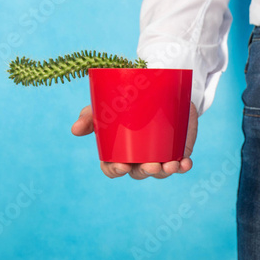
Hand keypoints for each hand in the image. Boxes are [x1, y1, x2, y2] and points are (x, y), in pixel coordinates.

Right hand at [71, 102, 197, 179]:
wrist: (154, 86)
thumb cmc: (125, 101)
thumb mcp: (105, 105)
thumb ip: (89, 116)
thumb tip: (75, 130)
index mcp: (119, 151)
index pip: (113, 169)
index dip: (116, 171)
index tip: (122, 166)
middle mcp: (138, 157)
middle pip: (139, 173)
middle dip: (145, 171)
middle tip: (152, 165)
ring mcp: (158, 155)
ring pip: (160, 172)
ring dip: (165, 172)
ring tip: (170, 165)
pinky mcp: (176, 149)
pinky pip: (180, 164)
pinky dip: (183, 167)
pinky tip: (184, 163)